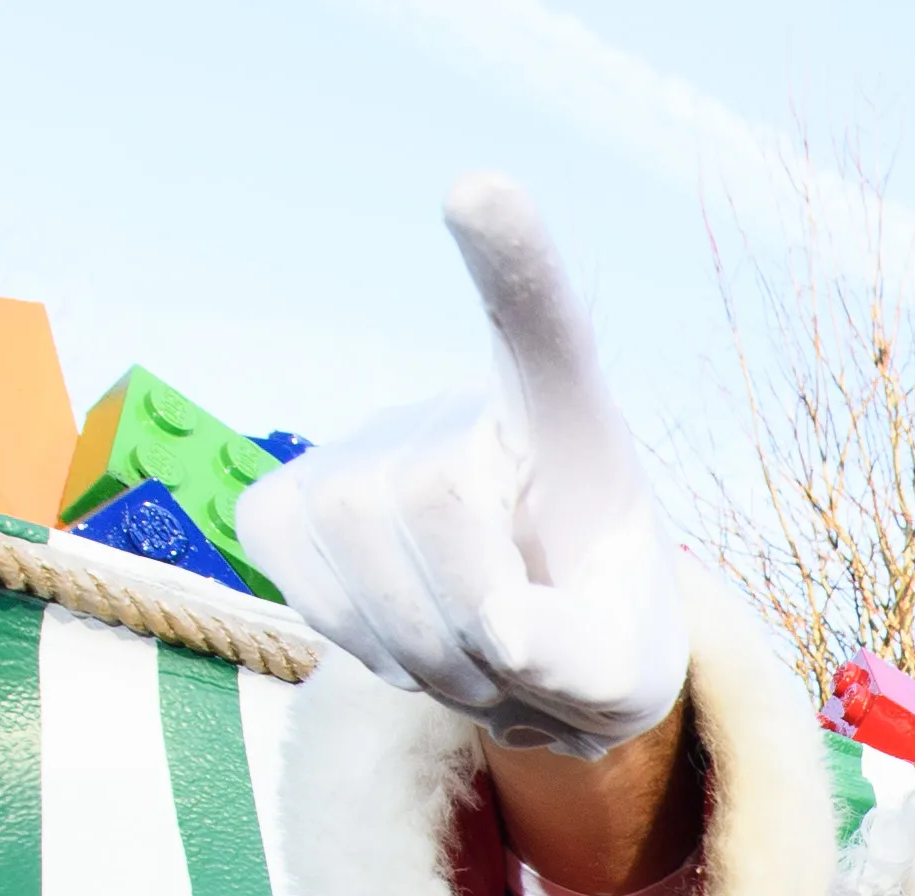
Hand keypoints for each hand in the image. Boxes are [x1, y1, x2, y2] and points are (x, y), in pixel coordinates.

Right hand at [233, 174, 688, 755]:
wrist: (530, 666)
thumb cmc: (594, 648)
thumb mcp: (628, 683)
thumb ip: (587, 664)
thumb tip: (500, 627)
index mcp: (569, 430)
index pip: (541, 328)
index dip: (511, 259)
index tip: (481, 192)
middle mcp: (459, 410)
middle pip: (436, 493)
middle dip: (471, 618)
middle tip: (514, 662)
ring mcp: (366, 444)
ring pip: (357, 538)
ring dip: (418, 649)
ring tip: (468, 658)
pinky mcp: (293, 496)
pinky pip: (286, 557)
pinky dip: (345, 628)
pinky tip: (399, 634)